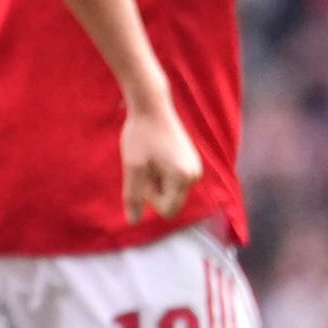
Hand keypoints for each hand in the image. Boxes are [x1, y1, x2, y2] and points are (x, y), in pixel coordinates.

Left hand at [118, 100, 201, 223]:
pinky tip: (155, 154)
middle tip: (144, 166)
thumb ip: (133, 196)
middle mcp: (195, 175)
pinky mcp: (190, 160)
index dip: (149, 198)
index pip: (166, 210)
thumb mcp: (133, 167)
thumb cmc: (140, 135)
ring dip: (156, 181)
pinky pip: (173, 179)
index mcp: (183, 178)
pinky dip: (161, 172)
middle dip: (154, 190)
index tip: (142, 175)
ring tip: (150, 158)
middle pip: (171, 202)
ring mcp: (194, 167)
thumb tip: (133, 221)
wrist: (151, 106)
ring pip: (171, 191)